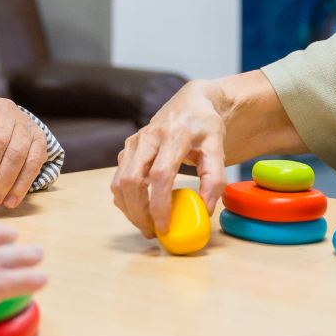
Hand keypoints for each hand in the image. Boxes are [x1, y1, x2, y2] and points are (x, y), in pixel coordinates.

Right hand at [111, 72, 304, 238]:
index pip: (159, 175)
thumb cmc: (205, 125)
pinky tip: (140, 210)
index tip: (164, 227)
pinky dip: (125, 199)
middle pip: (131, 181)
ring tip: (146, 225)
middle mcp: (148, 137)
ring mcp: (134, 142)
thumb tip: (205, 208)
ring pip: (118, 182)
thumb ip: (215, 178)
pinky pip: (117, 179)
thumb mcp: (218, 147)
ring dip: (129, 209)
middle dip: (138, 212)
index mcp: (173, 135)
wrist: (189, 103)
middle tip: (153, 232)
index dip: (159, 205)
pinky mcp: (127, 149)